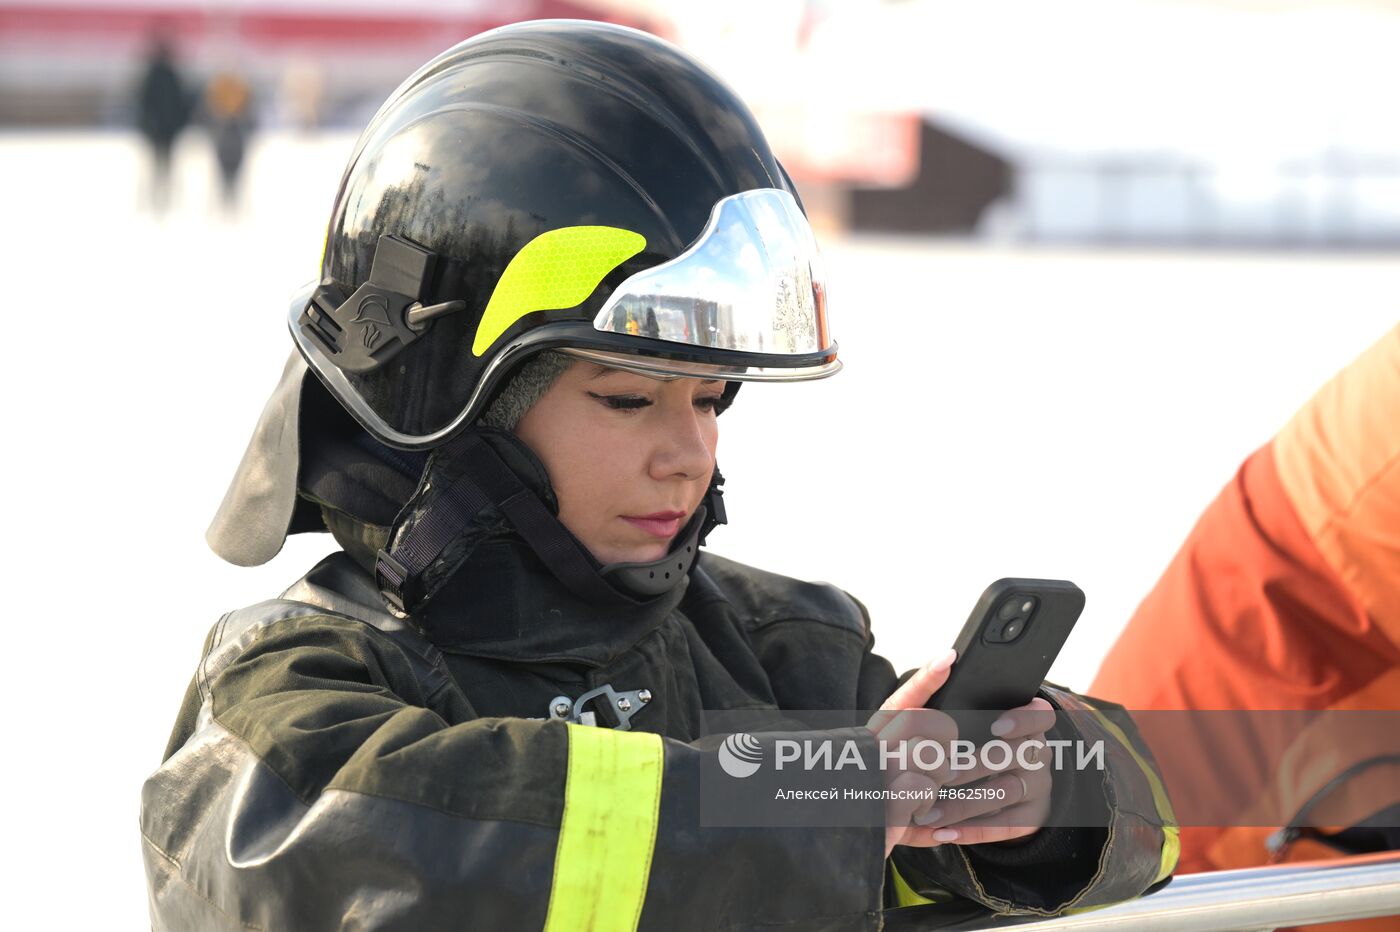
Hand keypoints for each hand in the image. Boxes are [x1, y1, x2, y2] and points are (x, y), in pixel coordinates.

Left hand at [869, 651, 1055, 855]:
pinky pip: (1004, 827)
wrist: (965, 783)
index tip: (996, 726)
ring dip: (963, 805)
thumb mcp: (941, 713)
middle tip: (939, 774)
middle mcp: (1036, 752)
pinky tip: (940, 832)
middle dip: (974, 766)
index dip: (1024, 720)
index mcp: (1022, 721)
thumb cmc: (948, 739)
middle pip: (1016, 757)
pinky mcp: (1028, 818)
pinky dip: (971, 830)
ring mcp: (1036, 786)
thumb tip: (945, 658)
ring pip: (1004, 793)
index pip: (1041, 715)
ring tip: (926, 811)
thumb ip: (937, 685)